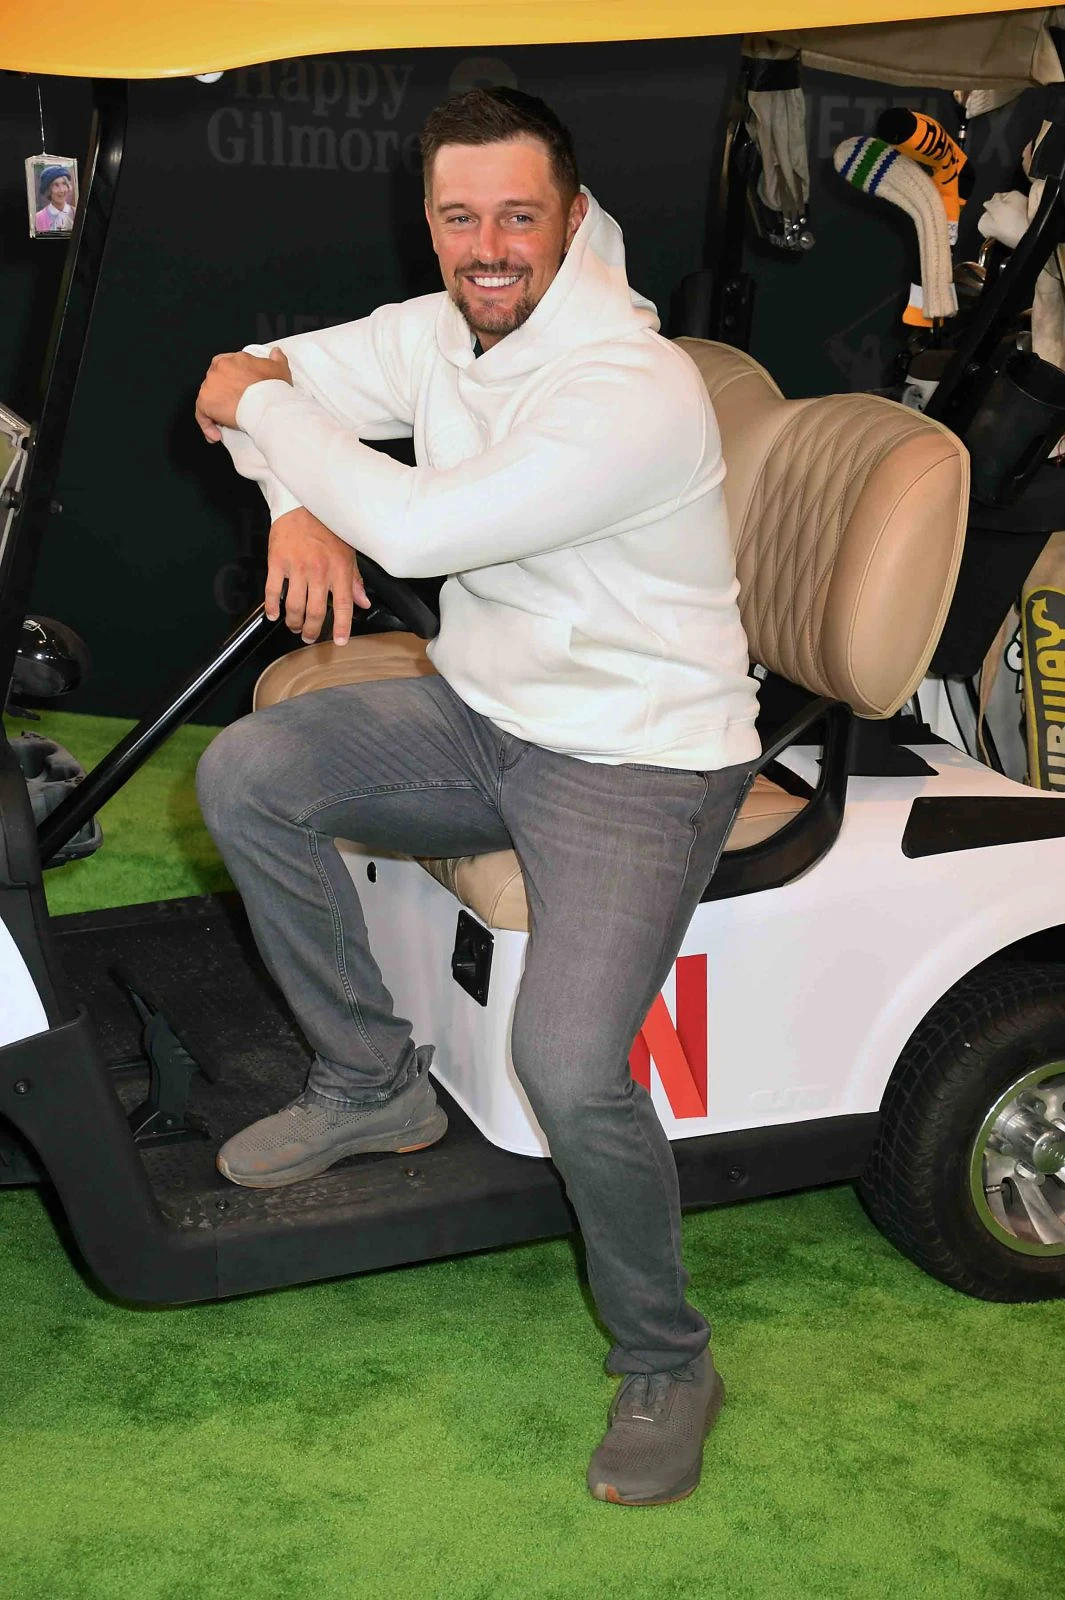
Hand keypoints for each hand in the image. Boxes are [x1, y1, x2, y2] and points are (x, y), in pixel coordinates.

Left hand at [195, 347, 291, 441]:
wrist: (266, 404)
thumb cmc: (273, 389)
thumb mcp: (280, 370)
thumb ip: (277, 359)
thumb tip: (276, 353)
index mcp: (234, 359)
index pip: (227, 368)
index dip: (232, 381)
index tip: (238, 392)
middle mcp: (218, 368)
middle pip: (216, 383)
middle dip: (223, 396)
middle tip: (234, 409)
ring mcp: (210, 385)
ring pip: (208, 398)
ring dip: (215, 411)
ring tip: (226, 425)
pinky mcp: (205, 402)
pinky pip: (202, 415)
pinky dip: (207, 425)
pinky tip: (215, 435)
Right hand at [266, 506, 369, 644]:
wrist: (302, 505)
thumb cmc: (326, 528)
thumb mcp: (347, 553)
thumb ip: (354, 580)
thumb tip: (363, 602)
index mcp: (339, 569)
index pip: (343, 606)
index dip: (341, 627)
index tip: (339, 641)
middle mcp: (319, 571)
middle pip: (315, 612)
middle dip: (312, 630)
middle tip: (309, 637)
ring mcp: (297, 568)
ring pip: (294, 606)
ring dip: (294, 622)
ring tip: (294, 626)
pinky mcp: (277, 562)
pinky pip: (273, 591)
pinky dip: (272, 607)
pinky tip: (273, 614)